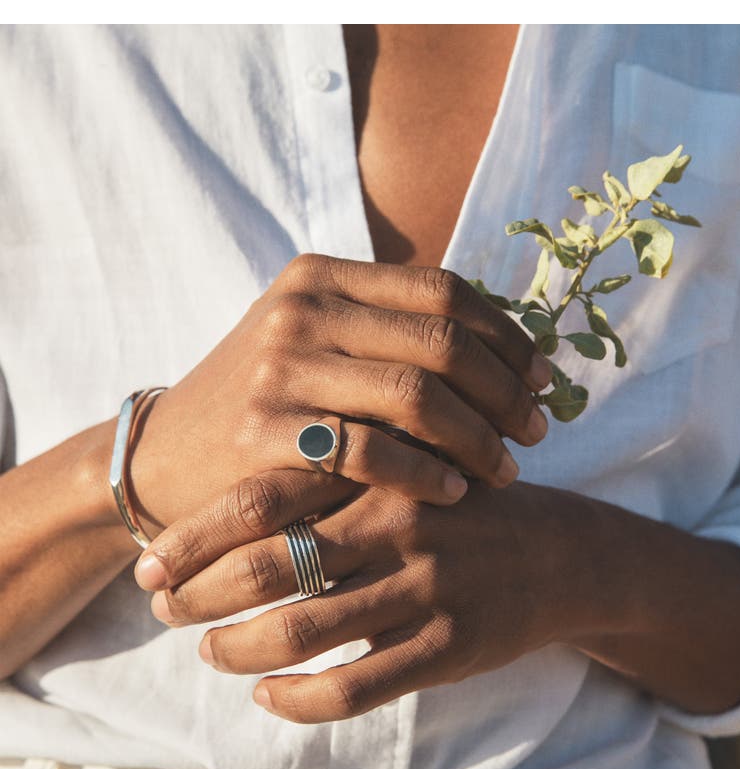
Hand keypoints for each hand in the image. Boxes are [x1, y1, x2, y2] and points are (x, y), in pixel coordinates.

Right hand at [131, 255, 551, 529]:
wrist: (167, 458)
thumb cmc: (266, 405)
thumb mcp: (317, 344)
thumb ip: (392, 335)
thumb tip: (511, 353)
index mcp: (322, 275)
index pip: (442, 291)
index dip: (506, 337)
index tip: (542, 380)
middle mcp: (301, 308)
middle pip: (441, 341)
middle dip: (504, 392)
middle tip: (535, 433)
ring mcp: (280, 367)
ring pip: (417, 394)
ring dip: (476, 439)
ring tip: (504, 471)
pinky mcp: (264, 430)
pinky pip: (372, 451)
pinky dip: (425, 474)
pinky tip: (453, 493)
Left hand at [134, 469, 579, 722]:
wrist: (563, 552)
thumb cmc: (460, 504)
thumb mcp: (403, 466)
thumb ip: (330, 474)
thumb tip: (221, 507)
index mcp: (377, 469)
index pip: (261, 498)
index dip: (193, 536)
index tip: (150, 563)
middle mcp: (398, 522)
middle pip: (268, 563)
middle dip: (199, 593)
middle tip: (165, 608)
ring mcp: (426, 587)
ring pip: (300, 631)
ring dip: (236, 648)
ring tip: (212, 651)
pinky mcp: (449, 647)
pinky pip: (351, 688)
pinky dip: (294, 700)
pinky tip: (268, 696)